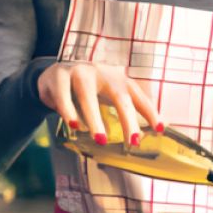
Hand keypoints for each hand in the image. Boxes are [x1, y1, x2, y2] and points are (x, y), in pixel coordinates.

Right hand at [38, 61, 161, 145]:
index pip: (137, 95)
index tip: (160, 129)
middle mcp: (101, 72)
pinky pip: (64, 95)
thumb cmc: (86, 89)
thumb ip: (121, 111)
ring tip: (101, 140)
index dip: (150, 111)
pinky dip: (69, 111)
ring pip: (88, 95)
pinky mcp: (58, 76)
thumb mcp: (106, 96)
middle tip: (133, 141)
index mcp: (117, 78)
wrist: (52, 74)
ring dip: (96, 119)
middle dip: (127, 119)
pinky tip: (74, 125)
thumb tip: (140, 136)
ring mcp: (79, 72)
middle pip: (118, 95)